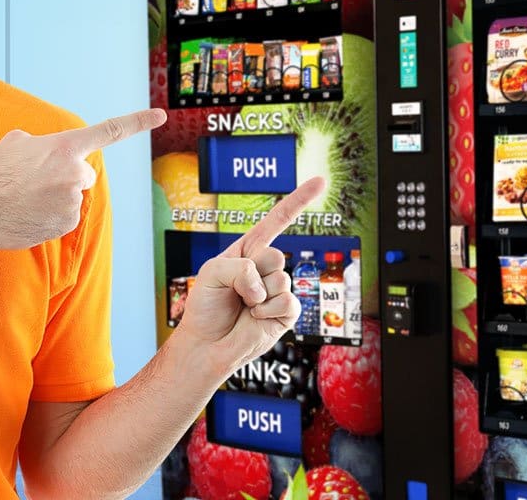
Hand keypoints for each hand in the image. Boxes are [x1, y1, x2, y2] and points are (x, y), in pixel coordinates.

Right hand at [0, 108, 165, 251]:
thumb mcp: (16, 142)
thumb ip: (43, 144)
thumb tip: (48, 155)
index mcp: (64, 146)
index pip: (109, 131)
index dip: (138, 122)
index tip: (161, 115)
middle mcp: (75, 172)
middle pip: (84, 174)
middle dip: (67, 178)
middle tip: (35, 182)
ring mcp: (73, 199)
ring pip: (72, 197)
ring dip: (55, 198)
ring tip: (25, 199)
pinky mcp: (67, 223)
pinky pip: (64, 218)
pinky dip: (50, 218)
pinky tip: (29, 215)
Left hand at [175, 177, 325, 376]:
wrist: (206, 344)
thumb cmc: (205, 306)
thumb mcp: (212, 272)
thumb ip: (239, 267)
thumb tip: (264, 286)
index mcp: (249, 251)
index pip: (277, 220)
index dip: (299, 200)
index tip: (321, 181)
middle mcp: (266, 268)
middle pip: (275, 254)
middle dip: (251, 273)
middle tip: (237, 291)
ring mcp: (278, 290)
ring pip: (280, 279)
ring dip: (256, 296)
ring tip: (244, 307)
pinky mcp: (286, 313)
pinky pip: (288, 301)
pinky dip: (266, 311)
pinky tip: (254, 319)